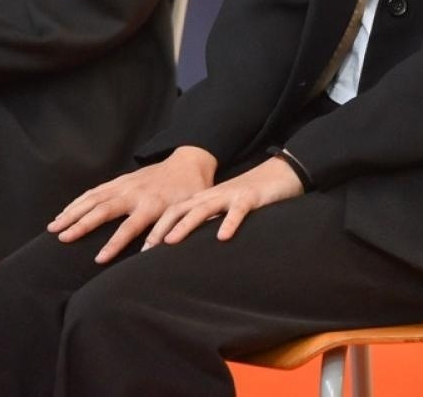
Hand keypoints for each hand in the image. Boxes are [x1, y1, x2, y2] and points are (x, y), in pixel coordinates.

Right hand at [49, 146, 217, 262]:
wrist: (190, 162)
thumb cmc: (191, 192)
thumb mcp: (190, 211)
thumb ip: (177, 229)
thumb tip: (162, 255)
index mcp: (154, 204)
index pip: (130, 227)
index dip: (115, 244)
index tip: (98, 259)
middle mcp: (135, 193)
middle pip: (104, 210)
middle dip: (82, 225)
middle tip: (62, 238)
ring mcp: (125, 185)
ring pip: (94, 198)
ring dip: (73, 212)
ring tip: (53, 227)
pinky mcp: (120, 180)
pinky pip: (95, 191)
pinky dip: (78, 202)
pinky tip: (64, 213)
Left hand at [146, 155, 304, 247]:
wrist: (281, 173)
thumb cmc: (251, 196)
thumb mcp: (226, 208)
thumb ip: (209, 221)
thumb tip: (190, 246)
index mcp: (205, 199)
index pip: (174, 212)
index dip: (156, 228)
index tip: (141, 250)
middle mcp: (213, 196)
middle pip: (181, 209)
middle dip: (161, 228)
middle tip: (145, 250)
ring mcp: (231, 195)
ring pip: (203, 208)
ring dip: (186, 225)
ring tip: (171, 242)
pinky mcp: (251, 197)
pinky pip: (238, 210)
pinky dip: (229, 222)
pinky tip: (223, 237)